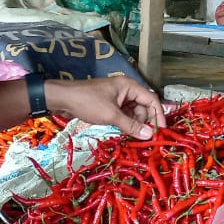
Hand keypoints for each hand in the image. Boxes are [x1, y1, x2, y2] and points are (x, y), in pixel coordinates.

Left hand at [48, 75, 165, 138]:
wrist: (62, 99)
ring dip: (134, 124)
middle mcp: (126, 90)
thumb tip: (149, 135)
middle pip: (144, 107)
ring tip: (132, 136)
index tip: (161, 131)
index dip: (159, 115)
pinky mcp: (110, 105)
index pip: (152, 99)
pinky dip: (126, 123)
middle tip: (144, 137)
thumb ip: (131, 125)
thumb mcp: (111, 115)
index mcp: (129, 86)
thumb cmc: (87, 102)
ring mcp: (118, 97)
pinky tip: (124, 132)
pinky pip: (124, 114)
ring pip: (134, 112)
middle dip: (145, 121)